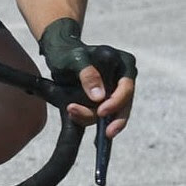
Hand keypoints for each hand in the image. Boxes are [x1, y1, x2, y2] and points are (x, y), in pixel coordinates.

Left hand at [38, 17, 135, 138]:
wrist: (59, 53)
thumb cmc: (68, 52)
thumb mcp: (75, 59)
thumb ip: (88, 74)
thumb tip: (99, 97)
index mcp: (124, 63)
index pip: (126, 87)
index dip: (116, 102)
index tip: (101, 111)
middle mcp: (124, 78)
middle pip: (123, 104)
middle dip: (111, 119)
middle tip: (104, 133)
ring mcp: (115, 90)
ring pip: (112, 113)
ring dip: (92, 117)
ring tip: (73, 113)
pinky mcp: (104, 100)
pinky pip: (102, 114)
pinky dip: (89, 117)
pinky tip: (77, 119)